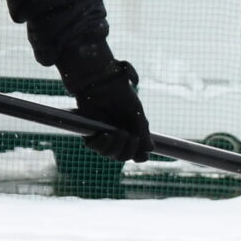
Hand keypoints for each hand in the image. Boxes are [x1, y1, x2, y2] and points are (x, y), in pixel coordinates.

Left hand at [58, 40, 151, 164]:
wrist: (103, 83)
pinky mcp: (90, 132)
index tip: (142, 155)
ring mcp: (103, 136)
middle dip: (129, 151)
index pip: (135, 153)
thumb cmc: (121, 95)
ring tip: (119, 132)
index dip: (139, 156)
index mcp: (131, 133)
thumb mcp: (137, 114)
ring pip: (110, 154)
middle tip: (132, 137)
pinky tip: (107, 134)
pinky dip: (103, 144)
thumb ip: (143, 132)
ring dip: (117, 147)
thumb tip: (150, 149)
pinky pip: (95, 147)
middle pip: (123, 156)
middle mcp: (117, 137)